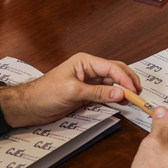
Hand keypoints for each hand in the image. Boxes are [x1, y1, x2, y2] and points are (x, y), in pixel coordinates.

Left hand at [0, 53, 140, 127]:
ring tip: (132, 100)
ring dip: (123, 91)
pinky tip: (120, 103)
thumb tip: (120, 94)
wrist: (29, 107)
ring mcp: (89, 81)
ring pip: (113, 83)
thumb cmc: (44, 93)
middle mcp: (89, 69)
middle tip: (138, 95)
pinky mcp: (87, 93)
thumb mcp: (73, 92)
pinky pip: (105, 93)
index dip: (125, 79)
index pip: (112, 67)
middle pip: (116, 72)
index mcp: (85, 61)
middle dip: (128, 83)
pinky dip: (114, 98)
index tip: (134, 91)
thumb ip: (98, 92)